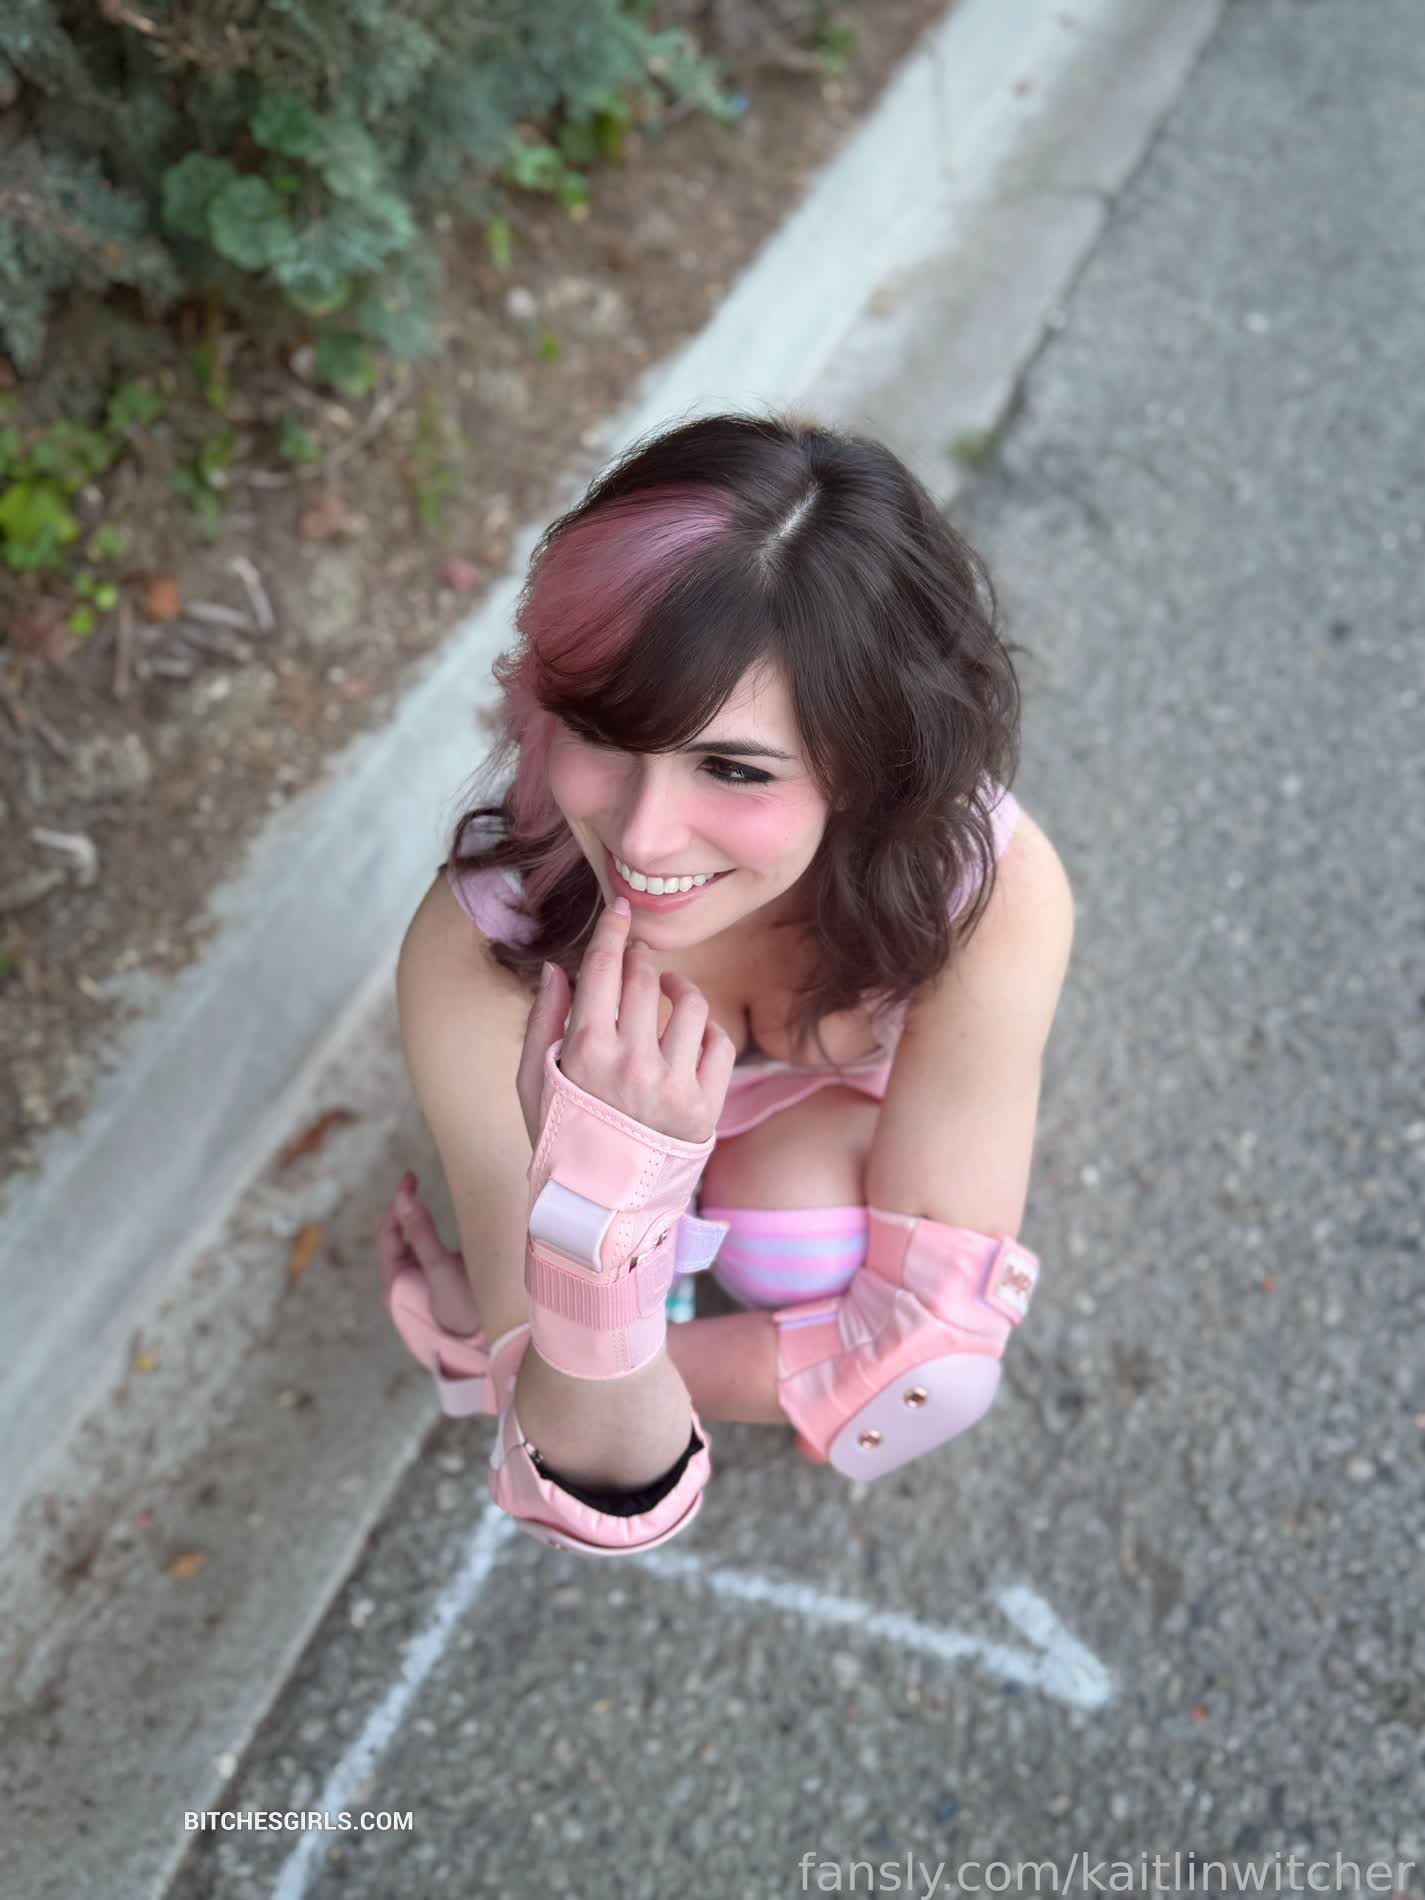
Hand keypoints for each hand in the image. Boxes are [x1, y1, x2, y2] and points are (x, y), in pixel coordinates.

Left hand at [375, 1170, 480, 1334]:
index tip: (411, 1177)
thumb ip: (423, 1234)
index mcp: (393, 1280)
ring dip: (414, 1220)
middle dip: (403, 1209)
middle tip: (415, 1181)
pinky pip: (425, 1252)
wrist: (487, 1344)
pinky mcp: (436, 1284)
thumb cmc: (463, 1311)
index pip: (387, 1233)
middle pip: (395, 1237)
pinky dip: (428, 1233)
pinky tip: (440, 1222)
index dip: (396, 1203)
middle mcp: (401, 1282)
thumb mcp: (442, 1269)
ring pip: (409, 1244)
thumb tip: (404, 1197)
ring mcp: (418, 1283)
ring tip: (423, 1195)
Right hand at [515, 898, 736, 1146]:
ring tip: (669, 993)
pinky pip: (719, 1044)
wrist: (601, 1211)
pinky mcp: (704, 1108)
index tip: (623, 910)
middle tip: (638, 959)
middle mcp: (632, 1064)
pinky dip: (707, 1031)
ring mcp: (672, 1086)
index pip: (604, 969)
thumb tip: (557, 967)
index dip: (614, 931)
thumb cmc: (561, 1140)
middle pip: (647, 979)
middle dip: (642, 958)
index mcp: (585, 1052)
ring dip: (680, 988)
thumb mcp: (534, 1083)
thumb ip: (544, 1021)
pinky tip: (689, 1035)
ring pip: (691, 1005)